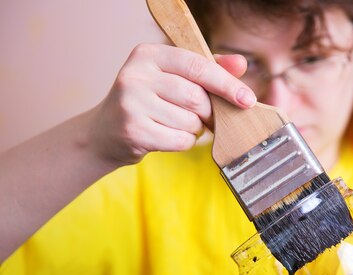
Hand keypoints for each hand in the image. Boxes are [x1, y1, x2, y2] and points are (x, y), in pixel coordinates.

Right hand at [87, 43, 255, 165]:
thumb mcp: (174, 78)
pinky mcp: (133, 130)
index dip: (226, 84)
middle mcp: (136, 74)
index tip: (248, 100)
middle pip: (197, 97)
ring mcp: (131, 102)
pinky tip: (167, 136)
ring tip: (175, 124)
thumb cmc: (149, 103)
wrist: (105, 133)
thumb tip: (240, 64)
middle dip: (208, 113)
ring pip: (190, 121)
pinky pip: (179, 140)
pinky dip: (183, 142)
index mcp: (148, 53)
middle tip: (202, 117)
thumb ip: (208, 69)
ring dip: (194, 129)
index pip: (198, 66)